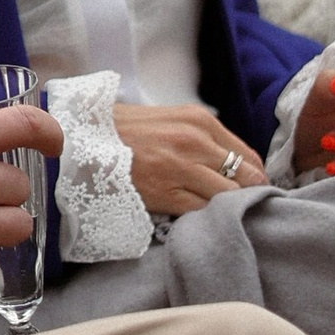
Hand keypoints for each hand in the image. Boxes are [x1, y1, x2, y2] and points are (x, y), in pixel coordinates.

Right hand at [111, 102, 266, 214]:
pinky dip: (205, 215)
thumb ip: (202, 136)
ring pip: (228, 196)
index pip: (247, 154)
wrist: (80, 141)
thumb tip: (236, 162)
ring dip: (228, 206)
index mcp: (198, 120)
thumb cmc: (123, 130)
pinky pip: (202, 210)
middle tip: (243, 202)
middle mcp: (194, 142)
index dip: (254, 174)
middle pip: (245, 176)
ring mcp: (181, 169)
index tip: (251, 186)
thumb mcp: (168, 119)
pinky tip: (198, 214)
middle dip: (248, 192)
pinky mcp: (166, 194)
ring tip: (222, 210)